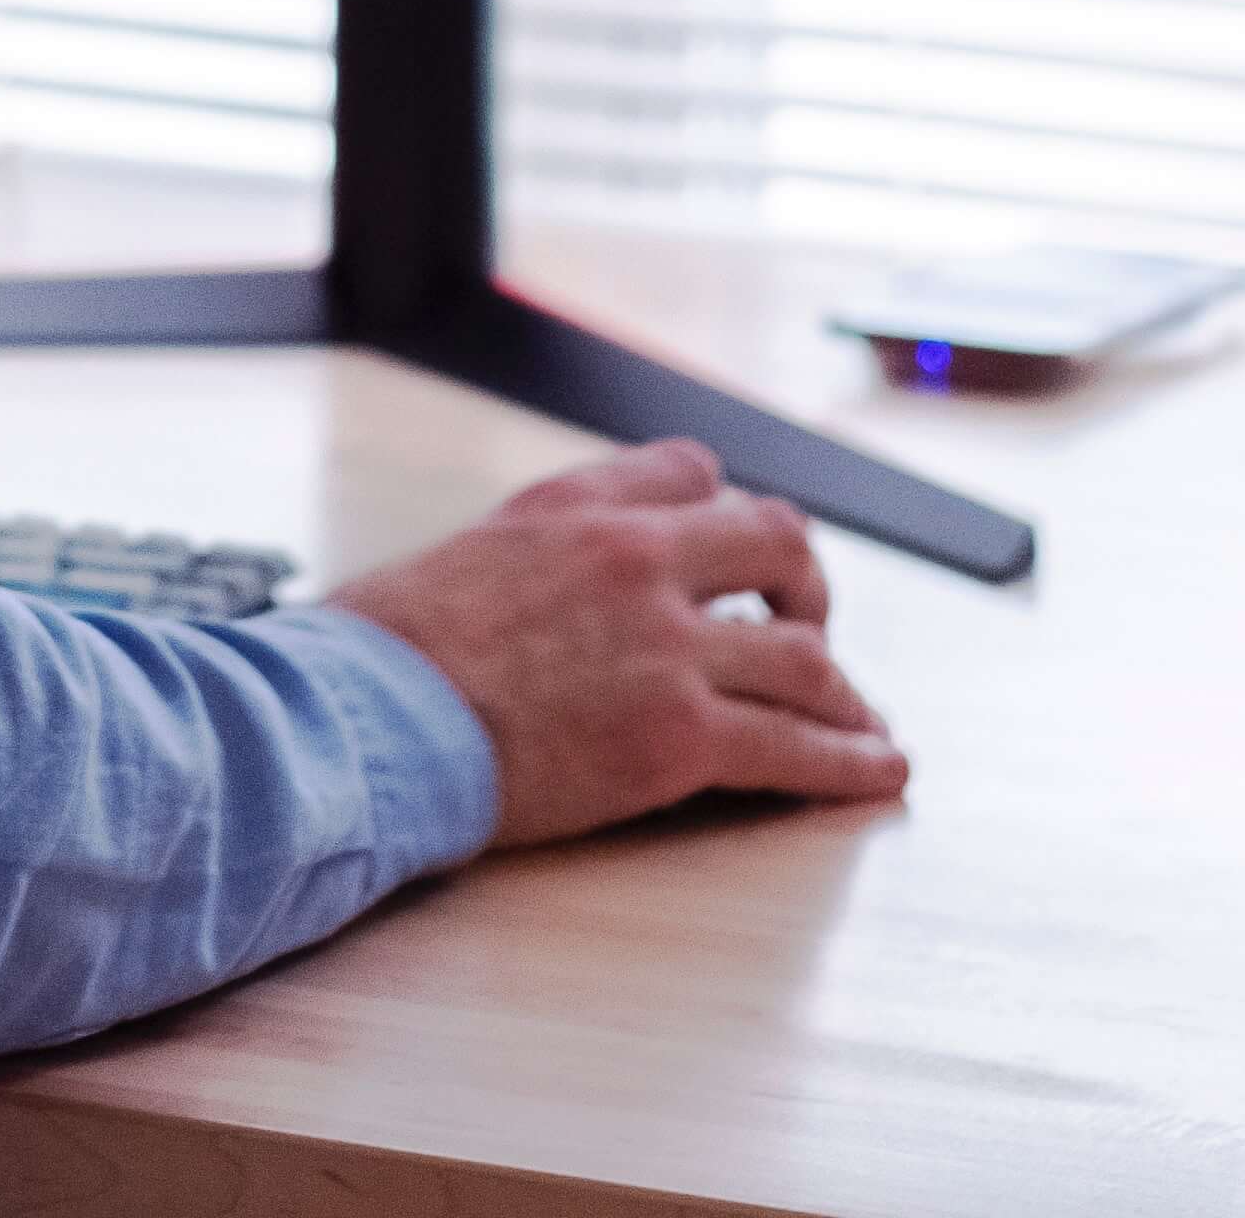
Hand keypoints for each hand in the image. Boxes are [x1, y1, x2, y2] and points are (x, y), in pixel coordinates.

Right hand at [331, 440, 909, 845]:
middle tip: (810, 626)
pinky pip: (794, 748)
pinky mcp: (677, 737)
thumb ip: (529, 548)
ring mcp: (667, 648)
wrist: (364, 719)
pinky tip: (881, 772)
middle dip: (807, 588)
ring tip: (861, 719)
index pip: (692, 473)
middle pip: (778, 543)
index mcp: (578, 506)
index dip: (723, 513)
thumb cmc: (382, 651)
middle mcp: (637, 560)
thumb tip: (539, 574)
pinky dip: (850, 763)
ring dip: (842, 691)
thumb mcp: (459, 552)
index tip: (734, 554)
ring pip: (803, 656)